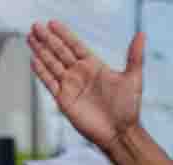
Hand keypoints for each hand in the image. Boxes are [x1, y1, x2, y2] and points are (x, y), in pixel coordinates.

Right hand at [28, 21, 144, 149]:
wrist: (119, 132)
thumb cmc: (128, 108)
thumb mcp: (133, 79)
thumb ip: (135, 56)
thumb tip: (142, 34)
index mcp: (94, 65)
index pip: (75, 45)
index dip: (63, 34)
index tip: (52, 23)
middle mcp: (80, 74)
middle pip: (59, 52)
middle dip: (47, 39)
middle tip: (35, 26)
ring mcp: (71, 86)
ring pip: (52, 64)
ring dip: (41, 51)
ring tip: (30, 38)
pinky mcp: (64, 100)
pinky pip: (50, 83)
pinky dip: (41, 72)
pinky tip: (33, 60)